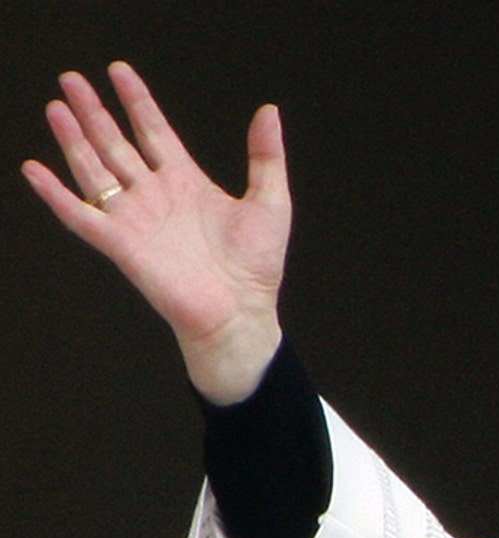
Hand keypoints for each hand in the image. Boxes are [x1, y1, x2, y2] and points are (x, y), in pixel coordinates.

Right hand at [21, 61, 289, 403]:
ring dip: (73, 139)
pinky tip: (35, 170)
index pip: (154, 131)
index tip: (119, 70)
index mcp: (187, 183)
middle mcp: (155, 196)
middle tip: (71, 79)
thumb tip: (269, 110)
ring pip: (95, 169)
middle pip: (116, 144)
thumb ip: (266, 156)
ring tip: (56, 108)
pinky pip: (80, 215)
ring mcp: (135, 219)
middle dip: (94, 112)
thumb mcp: (270, 201)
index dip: (136, 101)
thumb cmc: (256, 267)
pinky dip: (55, 194)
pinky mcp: (120, 244)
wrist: (242, 313)